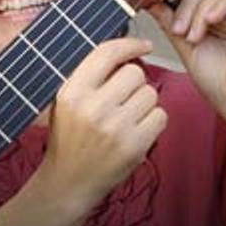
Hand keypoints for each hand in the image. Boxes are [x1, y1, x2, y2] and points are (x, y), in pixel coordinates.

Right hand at [34, 38, 166, 207]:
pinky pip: (160, 116)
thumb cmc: (69, 139)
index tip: (142, 44)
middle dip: (133, 83)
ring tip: (126, 119)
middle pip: (135, 72)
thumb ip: (89, 78)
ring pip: (150, 94)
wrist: (68, 182)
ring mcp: (114, 128)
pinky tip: (135, 132)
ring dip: (144, 104)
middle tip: (121, 101)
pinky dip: (153, 122)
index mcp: (71, 92)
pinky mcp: (134, 146)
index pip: (106, 53)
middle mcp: (92, 108)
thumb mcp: (65, 103)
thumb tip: (126, 52)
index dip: (129, 43)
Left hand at [148, 0, 225, 120]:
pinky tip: (212, 20)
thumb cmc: (217, 82)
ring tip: (195, 37)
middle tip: (179, 31)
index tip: (156, 6)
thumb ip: (170, 24)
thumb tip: (153, 4)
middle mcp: (223, 14)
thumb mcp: (184, 49)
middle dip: (185, 9)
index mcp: (205, 20)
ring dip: (200, 12)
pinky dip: (222, 4)